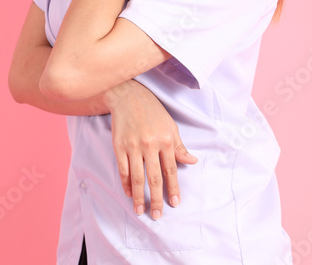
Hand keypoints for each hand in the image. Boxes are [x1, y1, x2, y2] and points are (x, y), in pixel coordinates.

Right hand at [106, 79, 197, 219]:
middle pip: (154, 178)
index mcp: (165, 140)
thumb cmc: (153, 112)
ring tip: (141, 210)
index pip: (171, 170)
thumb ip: (179, 147)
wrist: (129, 96)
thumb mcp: (171, 126)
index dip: (173, 188)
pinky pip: (123, 170)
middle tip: (158, 215)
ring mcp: (133, 146)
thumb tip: (192, 162)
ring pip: (137, 177)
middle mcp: (149, 145)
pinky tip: (130, 193)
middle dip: (156, 199)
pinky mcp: (119, 146)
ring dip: (139, 196)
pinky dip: (126, 183)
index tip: (174, 203)